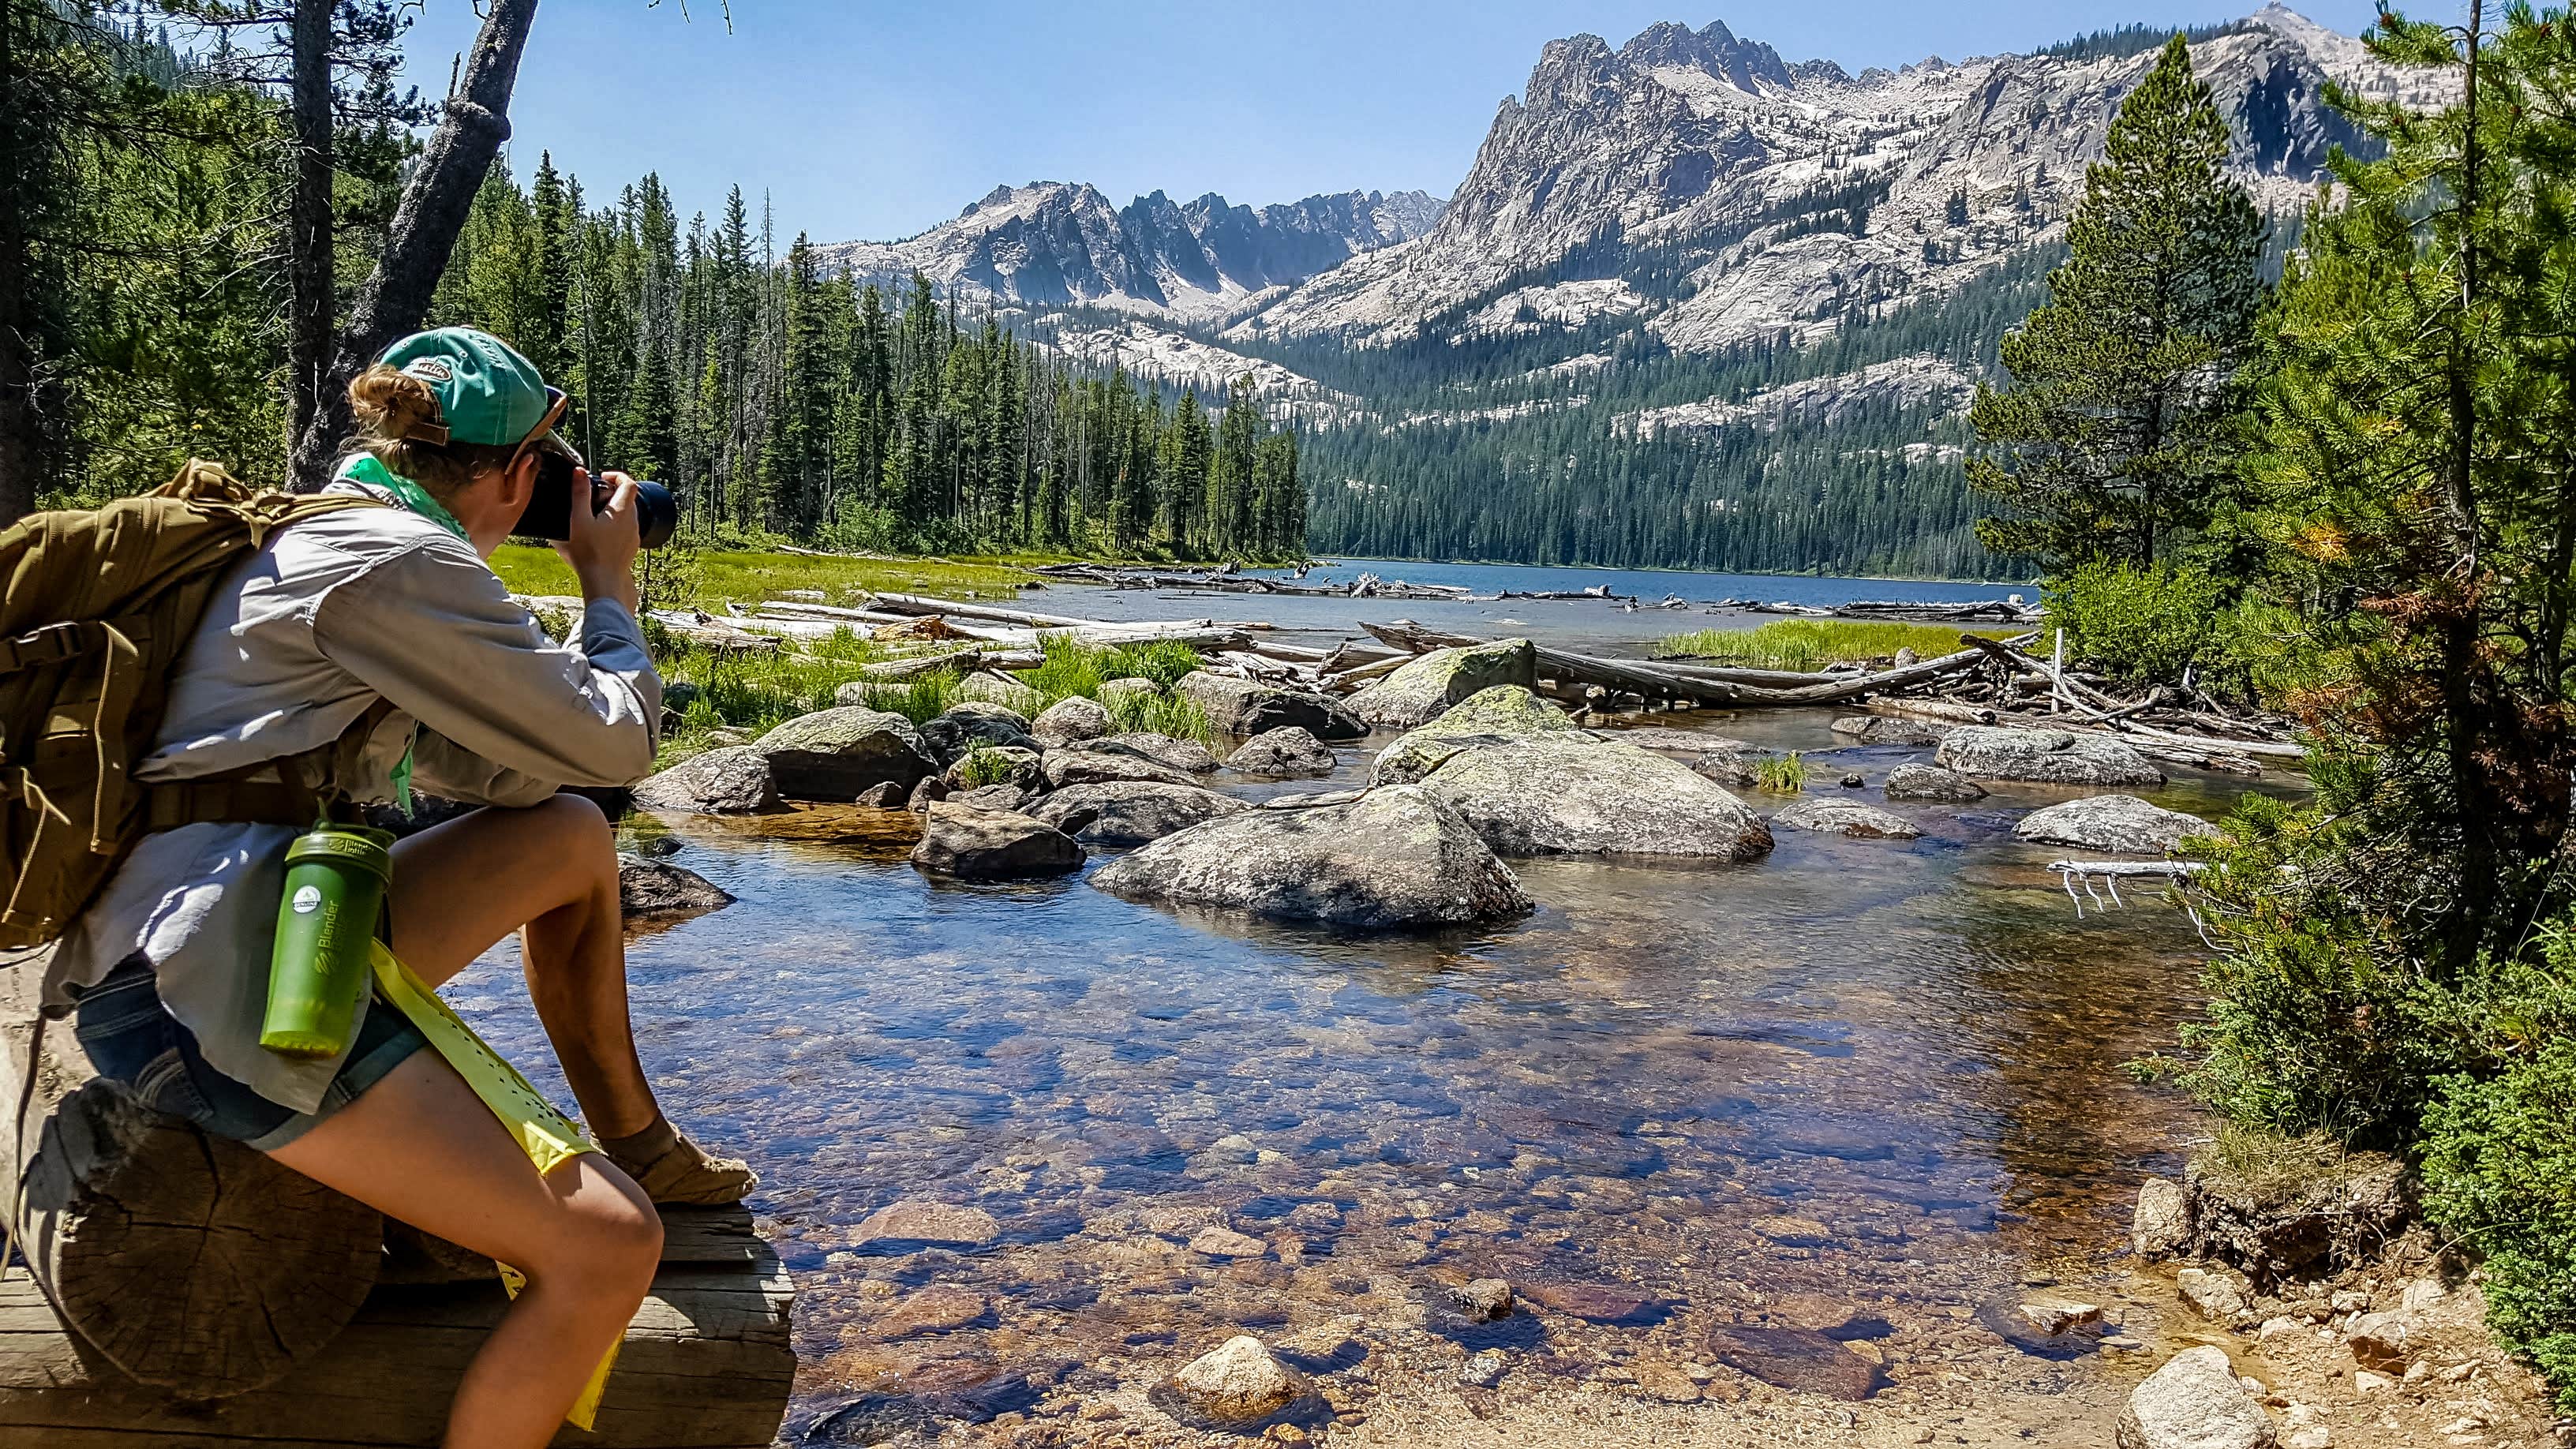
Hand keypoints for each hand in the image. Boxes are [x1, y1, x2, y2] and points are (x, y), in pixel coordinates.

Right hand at [556, 468, 641, 615]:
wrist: (603, 582)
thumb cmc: (590, 552)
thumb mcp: (579, 519)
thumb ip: (580, 493)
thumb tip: (579, 472)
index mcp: (622, 511)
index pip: (629, 483)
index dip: (617, 476)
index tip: (602, 477)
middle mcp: (633, 521)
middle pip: (629, 498)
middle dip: (613, 491)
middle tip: (594, 494)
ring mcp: (634, 535)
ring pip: (628, 514)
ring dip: (614, 508)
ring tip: (593, 513)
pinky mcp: (630, 547)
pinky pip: (625, 529)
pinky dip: (615, 524)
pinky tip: (599, 533)